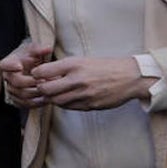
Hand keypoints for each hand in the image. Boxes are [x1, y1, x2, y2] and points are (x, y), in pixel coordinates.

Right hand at [0, 44, 51, 107]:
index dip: (10, 66)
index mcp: (8, 63)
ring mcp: (11, 89)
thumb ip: (39, 49)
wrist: (31, 69)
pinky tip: (47, 98)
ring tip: (49, 88)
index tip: (20, 66)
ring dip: (37, 92)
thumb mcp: (34, 50)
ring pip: (22, 95)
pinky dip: (37, 102)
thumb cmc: (31, 58)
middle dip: (32, 82)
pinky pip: (26, 104)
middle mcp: (7, 78)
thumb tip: (48, 48)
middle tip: (45, 79)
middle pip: (16, 82)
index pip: (5, 65)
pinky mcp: (17, 100)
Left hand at [30, 56, 153, 110]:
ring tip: (55, 93)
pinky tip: (67, 98)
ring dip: (52, 98)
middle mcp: (77, 79)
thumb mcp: (83, 60)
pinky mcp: (90, 105)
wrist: (130, 77)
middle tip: (43, 87)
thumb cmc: (105, 66)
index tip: (38, 75)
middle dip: (41, 89)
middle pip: (46, 89)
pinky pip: (70, 107)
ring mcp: (84, 94)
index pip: (43, 71)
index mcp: (74, 64)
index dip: (36, 75)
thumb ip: (63, 68)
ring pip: (56, 101)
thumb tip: (43, 75)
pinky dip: (64, 104)